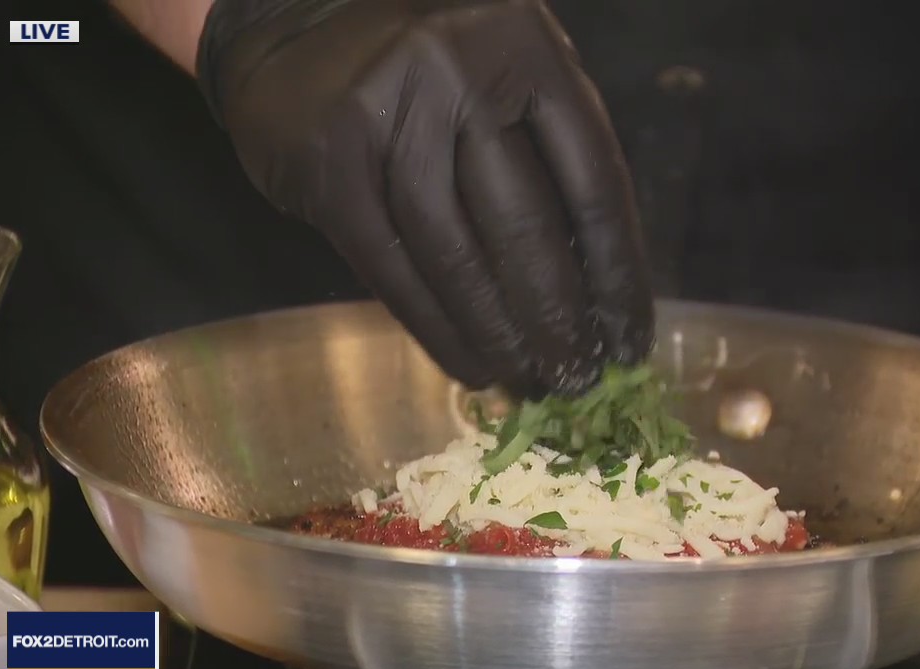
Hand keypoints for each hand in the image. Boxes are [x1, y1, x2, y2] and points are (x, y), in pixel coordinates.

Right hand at [196, 0, 654, 397]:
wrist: (291, 19)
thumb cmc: (427, 65)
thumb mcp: (506, 76)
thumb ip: (549, 155)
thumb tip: (594, 290)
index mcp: (527, 51)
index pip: (593, 182)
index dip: (616, 274)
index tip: (628, 341)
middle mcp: (461, 73)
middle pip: (525, 222)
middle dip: (559, 318)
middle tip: (577, 380)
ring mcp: (387, 112)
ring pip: (454, 253)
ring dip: (497, 333)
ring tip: (527, 381)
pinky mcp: (329, 161)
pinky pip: (390, 266)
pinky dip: (435, 327)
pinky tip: (469, 365)